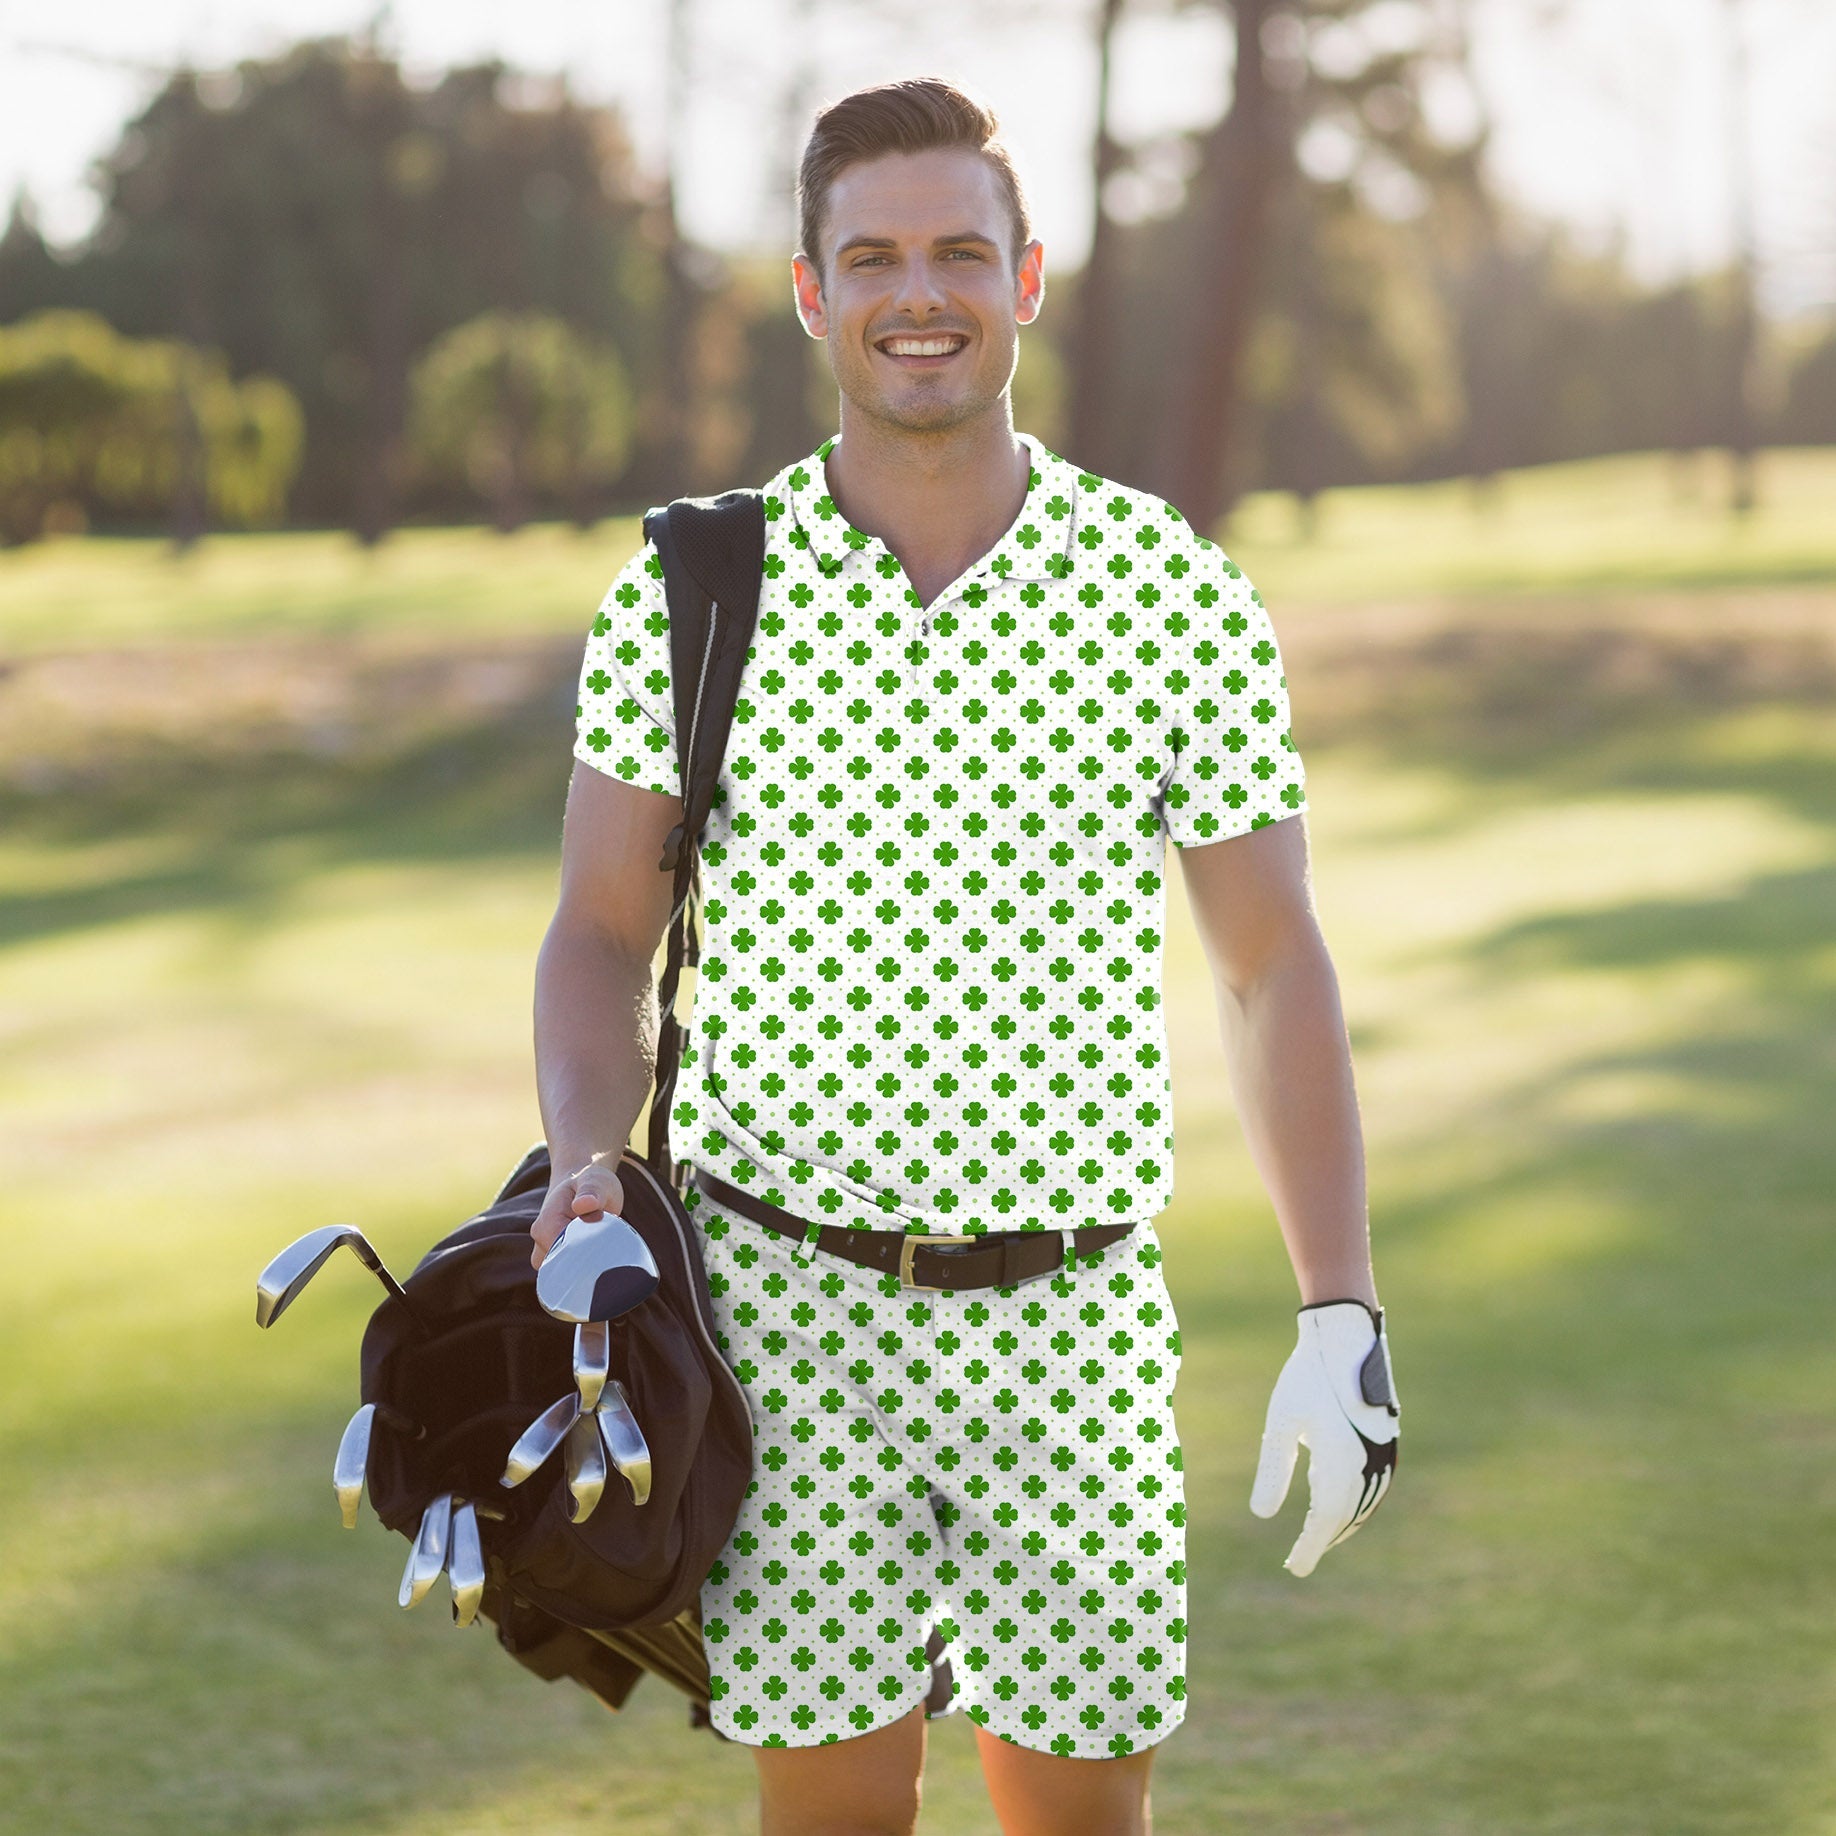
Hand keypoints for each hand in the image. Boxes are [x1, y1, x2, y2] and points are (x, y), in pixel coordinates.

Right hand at [530, 1155, 626, 1270]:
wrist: (581, 1183)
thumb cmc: (590, 1181)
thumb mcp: (595, 1181)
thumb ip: (591, 1192)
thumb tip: (583, 1204)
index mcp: (547, 1223)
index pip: (561, 1255)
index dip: (585, 1256)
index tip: (604, 1249)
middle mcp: (541, 1241)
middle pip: (562, 1269)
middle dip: (585, 1265)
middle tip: (608, 1250)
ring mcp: (546, 1251)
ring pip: (564, 1275)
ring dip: (584, 1267)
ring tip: (603, 1249)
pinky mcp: (556, 1258)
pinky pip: (568, 1273)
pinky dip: (583, 1269)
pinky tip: (598, 1257)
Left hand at [1249, 1300, 1399, 1576]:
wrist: (1345, 1337)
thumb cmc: (1307, 1377)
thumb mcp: (1281, 1422)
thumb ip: (1273, 1469)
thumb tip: (1261, 1516)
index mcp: (1342, 1462)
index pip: (1326, 1520)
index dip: (1311, 1547)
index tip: (1294, 1568)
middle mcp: (1369, 1464)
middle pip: (1345, 1517)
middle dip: (1323, 1539)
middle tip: (1299, 1559)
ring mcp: (1383, 1454)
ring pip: (1363, 1504)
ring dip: (1340, 1523)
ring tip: (1317, 1537)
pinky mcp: (1387, 1443)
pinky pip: (1374, 1486)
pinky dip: (1355, 1503)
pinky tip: (1335, 1501)